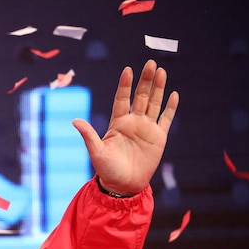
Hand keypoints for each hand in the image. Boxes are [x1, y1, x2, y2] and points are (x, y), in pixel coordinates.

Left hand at [72, 60, 178, 195]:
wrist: (123, 185)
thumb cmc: (107, 169)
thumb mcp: (96, 152)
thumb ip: (88, 135)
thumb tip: (75, 120)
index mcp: (117, 123)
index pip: (122, 99)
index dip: (125, 84)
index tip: (128, 69)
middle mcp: (132, 122)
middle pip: (140, 96)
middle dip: (146, 80)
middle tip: (151, 63)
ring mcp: (146, 128)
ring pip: (154, 103)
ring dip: (158, 88)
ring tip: (161, 71)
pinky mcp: (158, 137)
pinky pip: (165, 119)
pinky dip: (170, 107)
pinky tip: (173, 94)